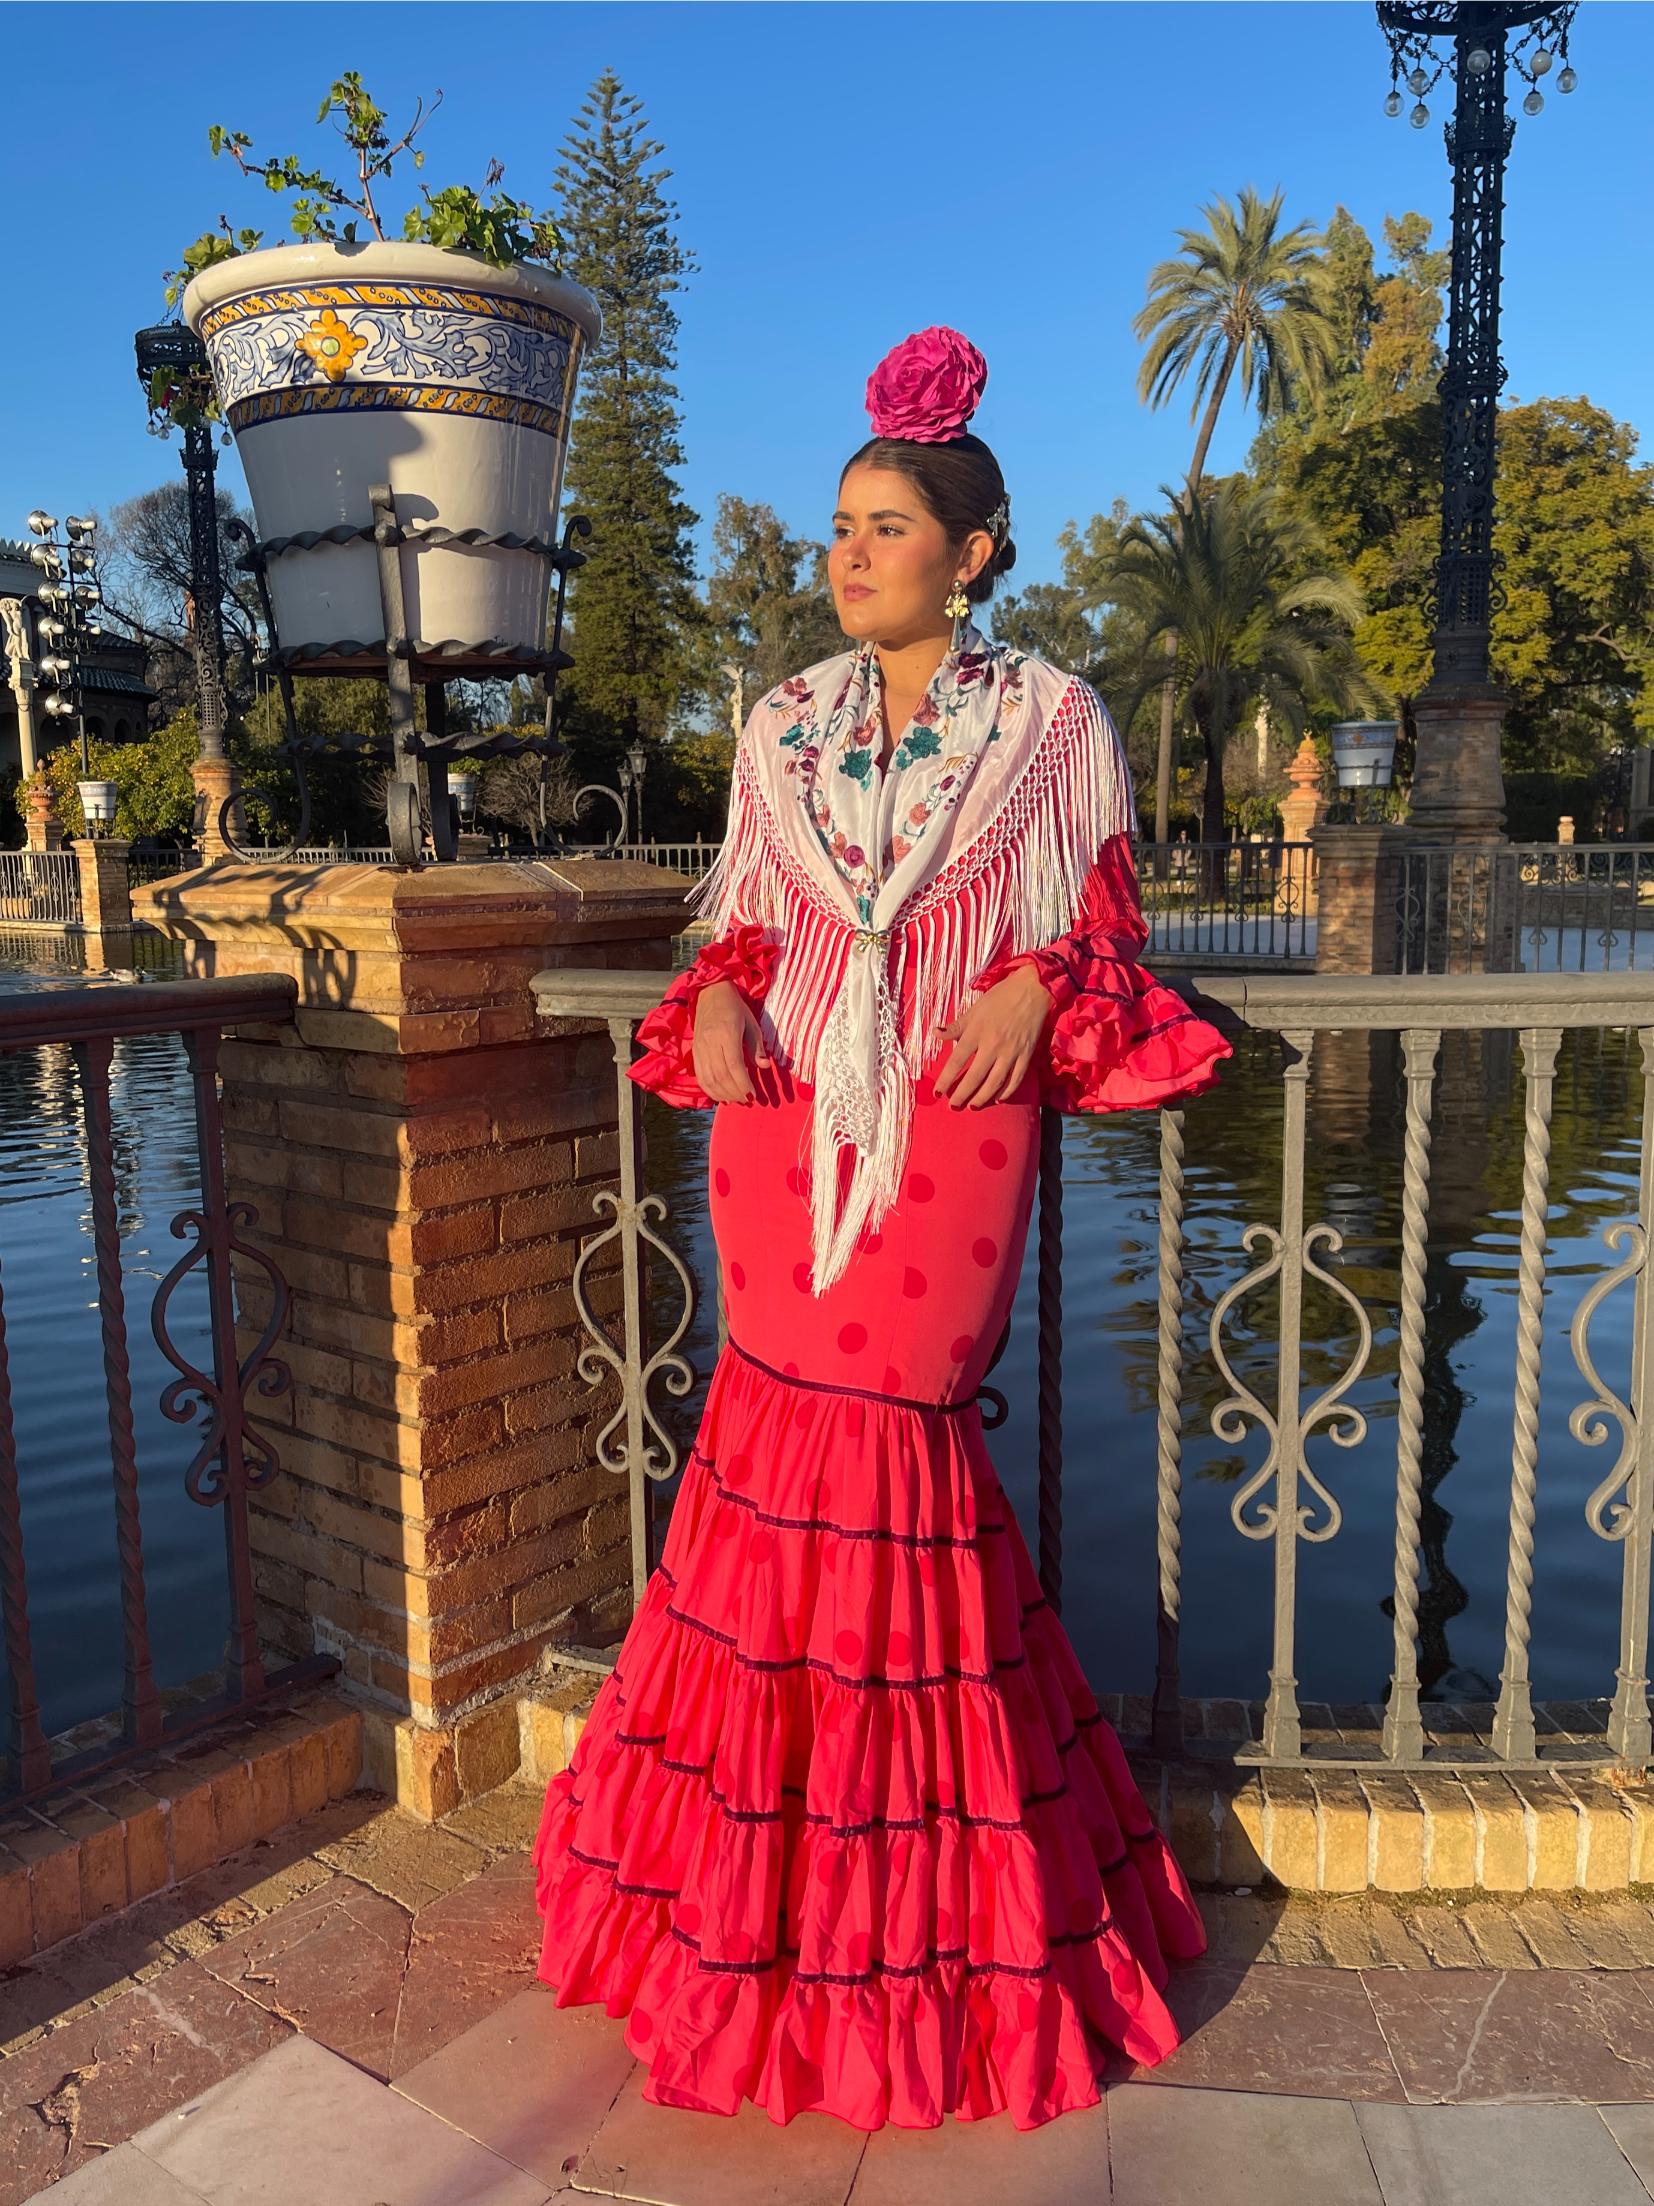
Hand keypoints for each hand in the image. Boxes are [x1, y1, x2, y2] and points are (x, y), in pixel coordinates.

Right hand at [691, 978, 770, 1102]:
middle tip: (746, 1100)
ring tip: (735, 1100)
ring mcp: (700, 1048)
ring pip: (708, 1079)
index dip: (743, 1084)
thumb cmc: (735, 1008)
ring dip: (722, 1094)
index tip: (753, 1095)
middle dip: (734, 1092)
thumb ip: (757, 1047)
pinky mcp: (694, 1051)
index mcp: (727, 1033)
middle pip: (721, 1075)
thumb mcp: (751, 1023)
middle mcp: (711, 1042)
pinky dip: (710, 1089)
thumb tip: (765, 1066)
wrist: (710, 993)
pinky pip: (700, 1076)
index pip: (734, 1065)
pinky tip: (721, 1096)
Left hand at [933, 964, 1051, 1108]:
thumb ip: (956, 1026)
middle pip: (975, 1076)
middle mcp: (993, 1044)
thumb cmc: (1000, 998)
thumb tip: (935, 1033)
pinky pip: (1016, 1079)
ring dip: (982, 1097)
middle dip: (962, 1094)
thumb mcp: (974, 1009)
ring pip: (995, 1082)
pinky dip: (1007, 1091)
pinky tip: (998, 1098)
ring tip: (972, 1106)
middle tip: (953, 1106)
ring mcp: (1011, 1052)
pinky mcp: (1026, 1055)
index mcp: (977, 1031)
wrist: (1032, 990)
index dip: (946, 1078)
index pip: (957, 1060)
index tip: (938, 1092)